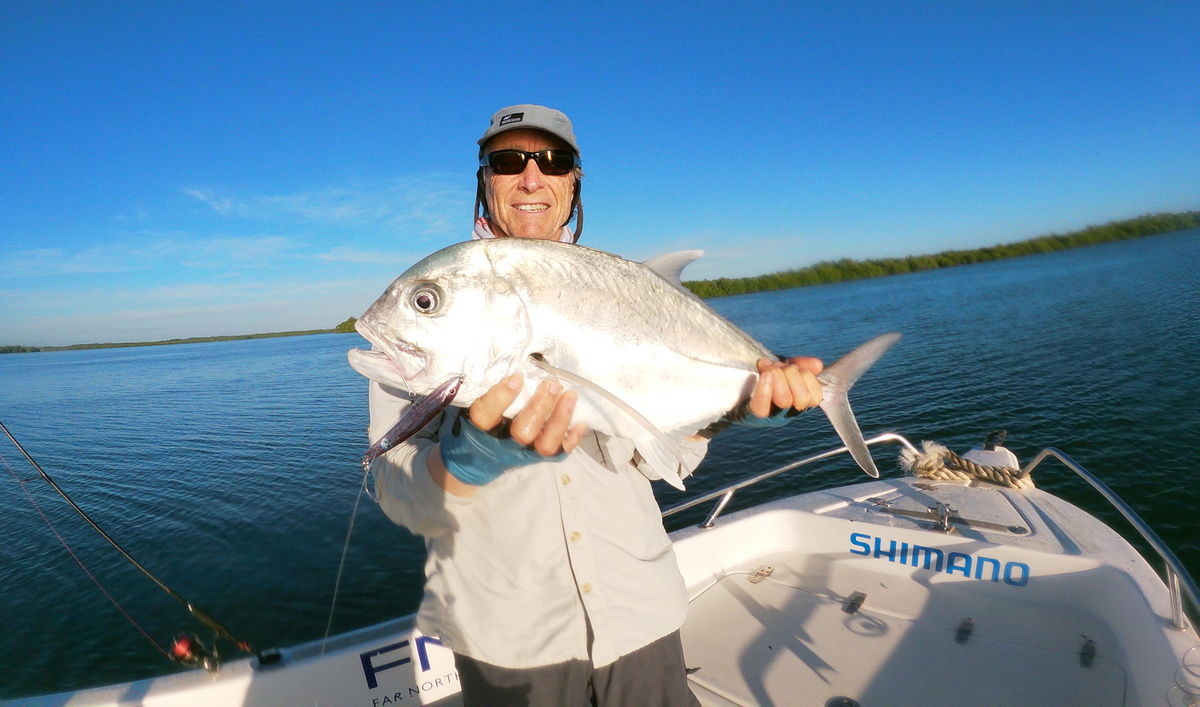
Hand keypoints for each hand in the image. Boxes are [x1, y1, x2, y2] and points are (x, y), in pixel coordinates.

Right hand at [468, 375, 586, 455]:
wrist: (477, 459)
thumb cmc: (477, 423)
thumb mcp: (471, 406)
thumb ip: (481, 389)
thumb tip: (495, 360)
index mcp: (480, 429)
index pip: (486, 415)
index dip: (501, 397)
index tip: (516, 378)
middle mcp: (503, 443)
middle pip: (522, 431)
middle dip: (540, 407)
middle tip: (552, 384)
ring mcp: (523, 452)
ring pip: (544, 444)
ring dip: (560, 419)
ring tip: (571, 396)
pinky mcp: (539, 458)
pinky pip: (559, 452)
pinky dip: (572, 438)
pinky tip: (581, 422)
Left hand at [746, 357, 823, 418]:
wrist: (732, 388)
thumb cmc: (763, 377)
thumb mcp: (784, 368)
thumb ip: (801, 365)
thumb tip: (818, 365)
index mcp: (798, 403)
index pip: (815, 396)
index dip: (807, 376)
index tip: (791, 365)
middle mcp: (787, 413)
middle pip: (802, 397)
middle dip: (791, 374)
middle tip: (776, 367)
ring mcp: (770, 417)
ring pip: (785, 400)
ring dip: (777, 376)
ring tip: (766, 369)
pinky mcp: (752, 416)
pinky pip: (762, 405)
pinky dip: (765, 388)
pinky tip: (764, 375)